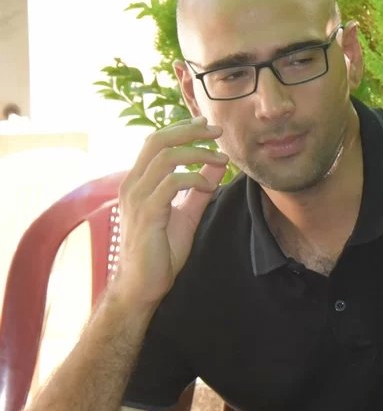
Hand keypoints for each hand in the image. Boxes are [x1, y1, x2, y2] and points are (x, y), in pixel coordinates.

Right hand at [111, 117, 228, 307]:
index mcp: (138, 182)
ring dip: (198, 153)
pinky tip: (209, 185)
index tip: (206, 125)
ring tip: (221, 159)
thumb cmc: (161, 251)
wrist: (143, 285)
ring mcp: (137, 198)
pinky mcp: (147, 213)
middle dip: (189, 131)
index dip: (181, 129)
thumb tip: (216, 168)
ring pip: (165, 157)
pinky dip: (194, 178)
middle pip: (158, 141)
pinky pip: (171, 182)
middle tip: (216, 131)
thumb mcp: (186, 214)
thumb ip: (198, 191)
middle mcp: (132, 185)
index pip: (156, 142)